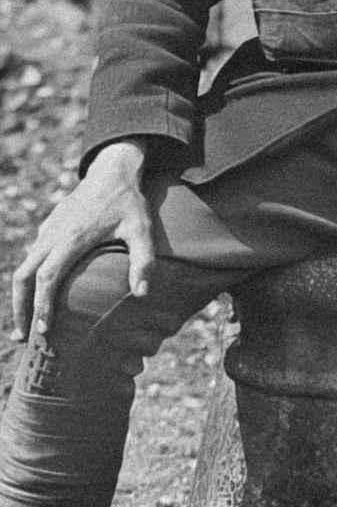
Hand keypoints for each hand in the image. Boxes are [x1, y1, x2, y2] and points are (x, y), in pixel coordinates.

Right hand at [10, 140, 153, 340]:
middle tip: (23, 338)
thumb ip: (143, 260)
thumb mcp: (141, 229)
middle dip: (20, 308)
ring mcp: (47, 230)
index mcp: (72, 238)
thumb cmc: (129, 202)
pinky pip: (31, 257)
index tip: (43, 330)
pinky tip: (37, 295)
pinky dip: (28, 280)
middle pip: (24, 276)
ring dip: (21, 296)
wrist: (112, 170)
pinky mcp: (48, 227)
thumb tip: (143, 294)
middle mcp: (53, 235)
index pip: (47, 277)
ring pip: (24, 267)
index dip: (42, 305)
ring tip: (27, 324)